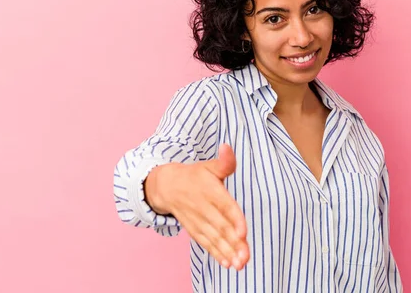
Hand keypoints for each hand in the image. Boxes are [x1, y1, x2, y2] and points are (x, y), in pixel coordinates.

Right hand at [145, 144, 248, 269]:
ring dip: (226, 252)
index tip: (242, 233)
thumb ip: (224, 162)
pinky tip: (227, 264)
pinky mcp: (194, 229)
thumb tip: (228, 147)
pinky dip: (216, 253)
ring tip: (239, 264)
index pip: (224, 206)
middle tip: (245, 257)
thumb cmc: (194, 175)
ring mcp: (197, 220)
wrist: (165, 186)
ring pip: (213, 238)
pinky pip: (205, 243)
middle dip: (233, 243)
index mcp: (210, 190)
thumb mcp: (208, 166)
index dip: (234, 219)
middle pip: (220, 226)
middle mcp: (203, 207)